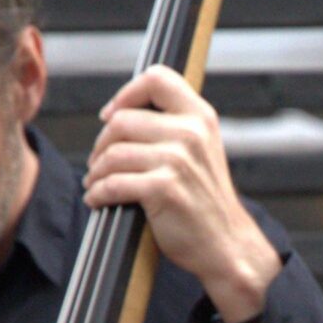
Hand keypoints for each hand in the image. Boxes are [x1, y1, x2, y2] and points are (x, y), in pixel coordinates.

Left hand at [84, 66, 281, 322]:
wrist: (226, 244)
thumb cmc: (205, 200)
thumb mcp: (200, 150)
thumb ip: (172, 126)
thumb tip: (120, 114)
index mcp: (200, 116)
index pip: (157, 78)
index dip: (126, 94)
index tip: (112, 115)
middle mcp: (191, 132)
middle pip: (122, 120)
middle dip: (102, 144)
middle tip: (99, 164)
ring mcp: (178, 160)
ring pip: (113, 153)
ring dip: (96, 172)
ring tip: (96, 184)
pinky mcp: (164, 188)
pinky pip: (112, 182)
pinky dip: (98, 193)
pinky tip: (98, 200)